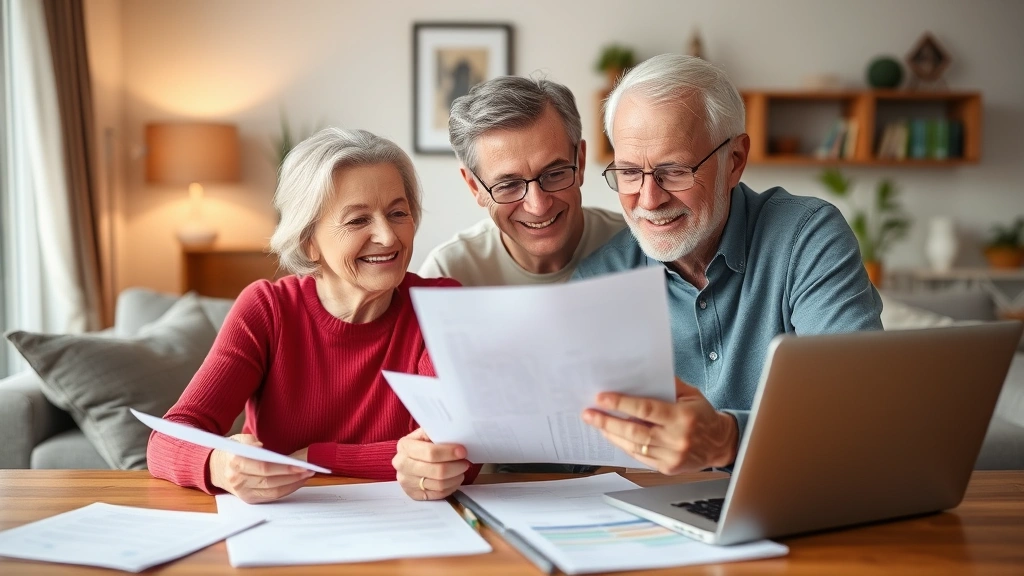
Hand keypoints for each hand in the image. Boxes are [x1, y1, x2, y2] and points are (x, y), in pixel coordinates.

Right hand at [208, 434, 313, 503]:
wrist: (216, 468)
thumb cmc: (233, 451)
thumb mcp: (239, 439)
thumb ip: (251, 441)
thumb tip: (263, 448)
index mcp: (235, 462)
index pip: (264, 467)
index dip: (284, 468)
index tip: (300, 465)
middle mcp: (238, 480)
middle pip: (270, 481)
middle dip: (293, 476)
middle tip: (309, 470)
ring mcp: (243, 492)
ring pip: (273, 491)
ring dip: (293, 484)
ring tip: (307, 475)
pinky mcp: (249, 499)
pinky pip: (271, 496)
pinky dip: (287, 490)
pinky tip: (297, 482)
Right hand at [392, 428, 470, 500]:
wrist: (407, 459)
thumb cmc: (421, 444)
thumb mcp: (424, 433)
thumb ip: (437, 433)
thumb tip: (456, 434)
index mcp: (405, 446)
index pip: (430, 453)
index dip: (449, 453)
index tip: (462, 451)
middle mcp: (402, 465)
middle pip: (437, 471)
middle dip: (456, 467)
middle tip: (465, 462)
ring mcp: (406, 482)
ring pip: (439, 484)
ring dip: (456, 477)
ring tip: (461, 470)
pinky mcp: (413, 494)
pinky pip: (438, 494)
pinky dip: (451, 487)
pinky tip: (455, 479)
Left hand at [581, 377, 738, 474]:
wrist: (721, 443)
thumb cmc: (703, 415)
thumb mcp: (690, 394)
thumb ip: (667, 385)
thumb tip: (639, 376)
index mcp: (683, 417)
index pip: (646, 409)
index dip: (621, 403)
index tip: (601, 398)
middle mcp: (677, 439)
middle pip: (635, 431)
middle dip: (608, 422)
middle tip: (589, 414)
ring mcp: (673, 457)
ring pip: (635, 446)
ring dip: (612, 434)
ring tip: (596, 424)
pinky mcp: (668, 468)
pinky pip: (640, 457)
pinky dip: (624, 446)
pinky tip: (613, 436)